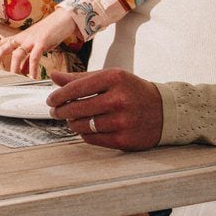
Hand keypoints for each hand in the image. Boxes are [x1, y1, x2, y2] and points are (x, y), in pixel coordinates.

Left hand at [0, 7, 76, 77]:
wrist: (63, 20)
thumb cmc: (49, 33)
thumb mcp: (36, 46)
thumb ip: (28, 59)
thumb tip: (23, 71)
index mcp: (19, 38)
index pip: (0, 43)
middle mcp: (22, 37)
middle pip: (4, 48)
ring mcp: (31, 39)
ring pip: (17, 54)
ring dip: (14, 68)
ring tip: (11, 79)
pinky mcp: (42, 42)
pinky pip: (34, 57)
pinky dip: (32, 68)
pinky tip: (31, 77)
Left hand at [46, 68, 163, 150]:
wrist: (164, 111)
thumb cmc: (132, 91)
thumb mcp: (111, 78)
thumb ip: (82, 78)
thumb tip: (54, 76)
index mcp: (114, 78)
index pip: (76, 87)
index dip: (59, 95)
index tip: (51, 100)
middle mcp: (118, 99)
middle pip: (76, 108)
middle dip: (61, 111)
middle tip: (55, 111)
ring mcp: (122, 121)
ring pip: (82, 125)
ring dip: (72, 123)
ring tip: (71, 119)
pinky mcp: (124, 139)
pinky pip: (92, 138)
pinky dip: (84, 133)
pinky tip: (85, 128)